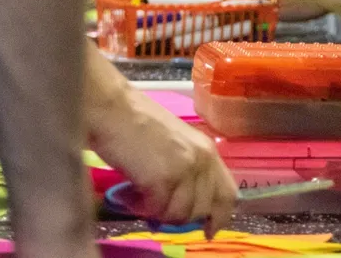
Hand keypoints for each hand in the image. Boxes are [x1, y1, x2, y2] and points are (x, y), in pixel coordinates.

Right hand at [87, 81, 236, 236]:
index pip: (228, 194)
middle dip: (177, 216)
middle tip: (153, 207)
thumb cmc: (135, 124)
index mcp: (208, 150)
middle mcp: (202, 160)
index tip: (208, 230)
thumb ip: (188, 171)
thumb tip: (184, 206)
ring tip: (136, 195)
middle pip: (201, 210)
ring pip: (179, 215)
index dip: (220, 217)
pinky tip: (128, 193)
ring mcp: (184, 169)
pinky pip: (157, 211)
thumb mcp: (175, 145)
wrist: (113, 109)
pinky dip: (140, 208)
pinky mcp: (163, 179)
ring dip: (156, 212)